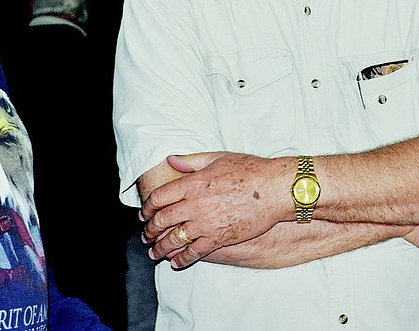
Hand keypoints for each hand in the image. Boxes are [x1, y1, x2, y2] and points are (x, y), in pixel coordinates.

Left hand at [140, 152, 290, 268]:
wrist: (273, 189)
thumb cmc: (250, 170)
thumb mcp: (218, 158)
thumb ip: (191, 161)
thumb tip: (171, 160)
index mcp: (193, 183)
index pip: (160, 197)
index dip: (148, 207)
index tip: (145, 213)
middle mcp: (195, 204)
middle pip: (162, 220)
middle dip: (150, 229)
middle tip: (146, 235)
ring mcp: (206, 223)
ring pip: (174, 238)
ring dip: (161, 247)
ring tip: (155, 252)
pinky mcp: (219, 238)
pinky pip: (194, 252)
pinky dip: (181, 258)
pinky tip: (175, 262)